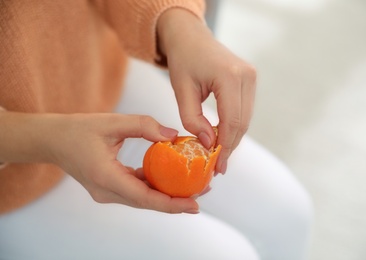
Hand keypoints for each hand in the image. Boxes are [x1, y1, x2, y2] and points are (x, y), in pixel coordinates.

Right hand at [0, 112, 198, 213]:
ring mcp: (107, 192)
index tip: (194, 205)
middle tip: (203, 192)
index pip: (144, 198)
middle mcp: (106, 191)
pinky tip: (171, 178)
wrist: (53, 140)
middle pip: (148, 202)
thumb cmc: (78, 130)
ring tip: (193, 187)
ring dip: (167, 195)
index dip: (171, 204)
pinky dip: (155, 187)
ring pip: (143, 199)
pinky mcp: (109, 187)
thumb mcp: (113, 121)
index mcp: (105, 177)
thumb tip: (173, 135)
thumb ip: (144, 126)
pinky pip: (136, 190)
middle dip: (176, 201)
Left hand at [157, 9, 256, 173]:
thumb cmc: (182, 61)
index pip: (231, 120)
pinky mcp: (250, 80)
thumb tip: (209, 144)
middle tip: (218, 167)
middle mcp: (247, 76)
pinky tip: (222, 139)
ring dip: (232, 138)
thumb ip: (192, 119)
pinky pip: (244, 111)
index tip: (216, 166)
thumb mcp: (181, 90)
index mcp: (229, 76)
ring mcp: (251, 77)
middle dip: (230, 146)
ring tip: (219, 157)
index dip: (225, 146)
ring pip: (245, 119)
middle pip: (242, 122)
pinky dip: (233, 127)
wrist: (190, 37)